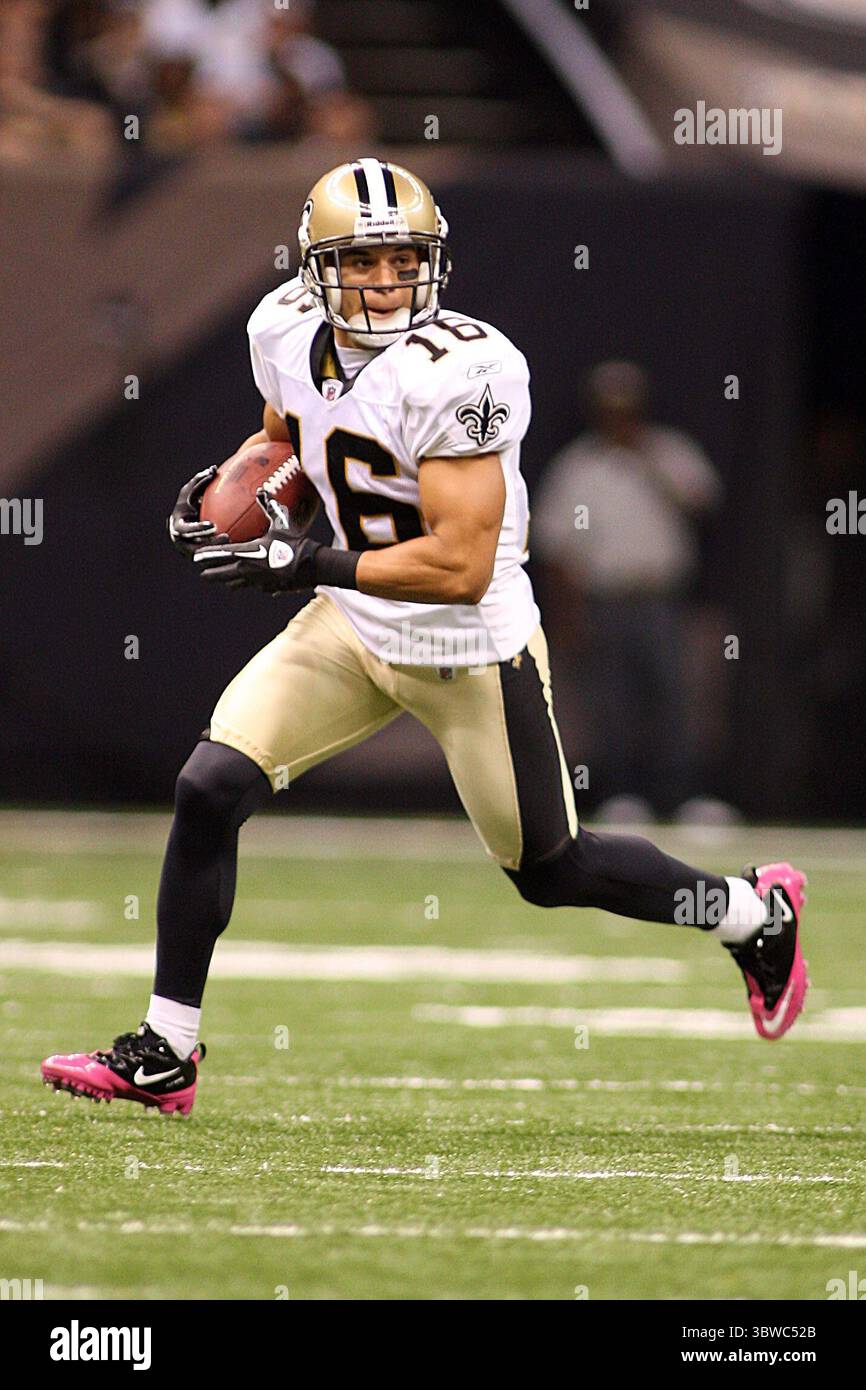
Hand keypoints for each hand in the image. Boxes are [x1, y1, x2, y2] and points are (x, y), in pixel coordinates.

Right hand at [168, 465, 226, 555]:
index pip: (186, 530)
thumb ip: (199, 482)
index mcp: (177, 527)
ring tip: (232, 542)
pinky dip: (221, 555)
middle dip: (210, 543)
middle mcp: (181, 542)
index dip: (198, 529)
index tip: (212, 526)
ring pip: (204, 555)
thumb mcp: (190, 494)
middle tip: (226, 537)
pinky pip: (210, 557)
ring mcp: (189, 552)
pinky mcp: (199, 557)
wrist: (186, 522)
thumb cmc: (188, 503)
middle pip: (195, 547)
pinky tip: (235, 549)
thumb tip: (212, 469)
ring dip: (217, 550)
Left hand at [192, 490, 320, 592]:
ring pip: (235, 584)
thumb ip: (268, 506)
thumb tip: (262, 490)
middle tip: (203, 572)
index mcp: (245, 553)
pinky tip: (253, 582)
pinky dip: (249, 584)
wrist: (310, 565)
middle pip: (221, 574)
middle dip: (210, 573)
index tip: (195, 557)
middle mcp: (246, 570)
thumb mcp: (280, 523)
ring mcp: (256, 582)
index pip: (219, 554)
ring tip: (223, 579)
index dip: (206, 555)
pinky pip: (254, 587)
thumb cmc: (294, 543)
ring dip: (227, 581)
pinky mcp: (267, 589)